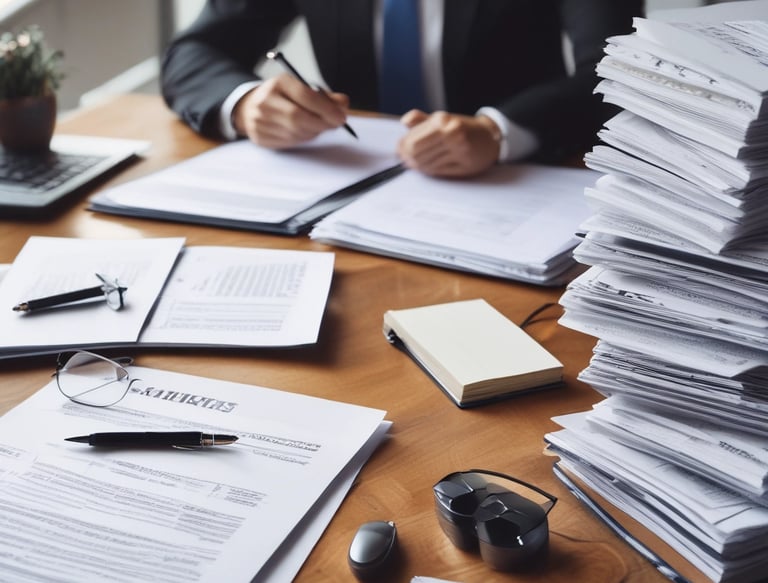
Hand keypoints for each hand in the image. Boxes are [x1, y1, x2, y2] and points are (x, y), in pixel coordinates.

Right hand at [233, 73, 349, 148]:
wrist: (250, 108)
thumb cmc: (283, 98)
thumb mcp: (301, 88)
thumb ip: (325, 97)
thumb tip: (344, 104)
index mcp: (279, 83)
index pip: (305, 96)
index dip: (326, 109)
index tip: (341, 116)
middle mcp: (266, 101)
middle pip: (299, 118)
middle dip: (322, 124)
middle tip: (335, 124)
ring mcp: (260, 120)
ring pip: (296, 133)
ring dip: (314, 132)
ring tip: (319, 126)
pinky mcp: (260, 137)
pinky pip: (290, 142)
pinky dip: (303, 139)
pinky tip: (305, 132)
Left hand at [397, 111, 500, 176]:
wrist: (489, 137)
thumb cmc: (462, 129)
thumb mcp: (442, 120)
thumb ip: (422, 120)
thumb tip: (404, 121)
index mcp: (442, 120)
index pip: (412, 140)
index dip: (402, 149)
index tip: (399, 152)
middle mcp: (451, 133)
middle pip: (417, 154)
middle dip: (409, 159)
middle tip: (407, 162)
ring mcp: (459, 149)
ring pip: (427, 164)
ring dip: (419, 166)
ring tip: (418, 164)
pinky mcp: (465, 162)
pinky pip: (439, 171)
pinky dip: (431, 171)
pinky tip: (430, 167)